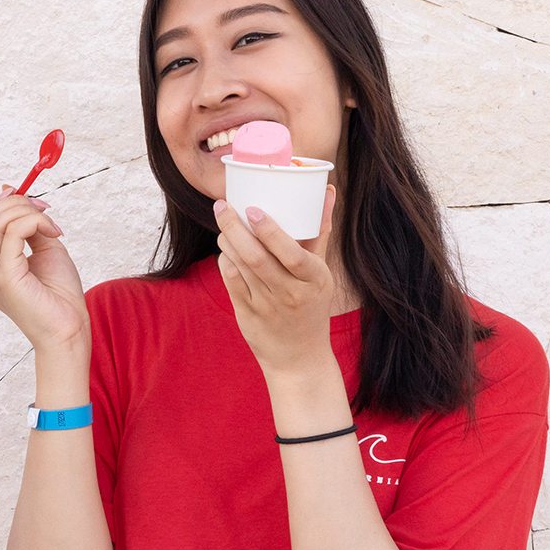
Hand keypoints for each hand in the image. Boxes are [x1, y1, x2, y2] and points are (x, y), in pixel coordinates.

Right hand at [0, 186, 89, 353]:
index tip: (29, 203)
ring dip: (24, 211)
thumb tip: (17, 196)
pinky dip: (34, 222)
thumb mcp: (44, 250)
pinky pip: (12, 233)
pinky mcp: (5, 278)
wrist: (69, 330)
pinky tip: (53, 232)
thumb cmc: (60, 297)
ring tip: (50, 224)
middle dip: (15, 204)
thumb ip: (29, 226)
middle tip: (45, 210)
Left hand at [213, 185, 337, 375]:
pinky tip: (226, 248)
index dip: (270, 231)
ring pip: (240, 266)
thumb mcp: (322, 272)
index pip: (291, 253)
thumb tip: (327, 191)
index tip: (253, 209)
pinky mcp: (247, 316)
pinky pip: (231, 281)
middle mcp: (290, 294)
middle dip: (235, 228)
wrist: (299, 358)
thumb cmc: (311, 306)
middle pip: (257, 257)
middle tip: (223, 206)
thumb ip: (320, 231)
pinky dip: (225, 260)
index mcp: (314, 280)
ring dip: (227, 240)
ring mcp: (266, 306)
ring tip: (224, 222)